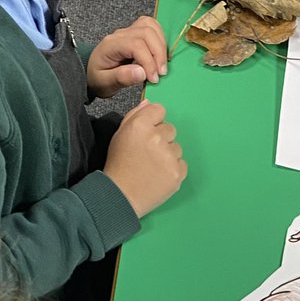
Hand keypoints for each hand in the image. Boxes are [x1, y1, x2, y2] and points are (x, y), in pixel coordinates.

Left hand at [87, 16, 167, 96]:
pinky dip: (160, 40)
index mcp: (111, 45)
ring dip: (161, 46)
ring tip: (161, 66)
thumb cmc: (98, 78)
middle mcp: (121, 34)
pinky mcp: (136, 32)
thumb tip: (142, 73)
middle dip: (158, 54)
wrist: (93, 72)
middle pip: (146, 33)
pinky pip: (152, 27)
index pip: (136, 45)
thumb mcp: (105, 83)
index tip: (154, 78)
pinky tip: (160, 55)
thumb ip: (122, 78)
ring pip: (151, 26)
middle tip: (160, 74)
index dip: (149, 62)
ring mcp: (129, 30)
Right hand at [103, 99, 187, 217]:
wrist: (120, 196)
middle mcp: (157, 138)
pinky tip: (159, 176)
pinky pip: (182, 164)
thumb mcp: (120, 135)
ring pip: (177, 147)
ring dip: (168, 155)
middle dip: (161, 139)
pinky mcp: (177, 173)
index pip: (159, 110)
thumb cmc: (118, 165)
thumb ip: (135, 116)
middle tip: (148, 155)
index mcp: (141, 125)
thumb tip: (150, 104)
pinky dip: (173, 170)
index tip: (147, 134)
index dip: (153, 122)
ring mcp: (169, 156)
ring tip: (153, 168)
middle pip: (170, 129)